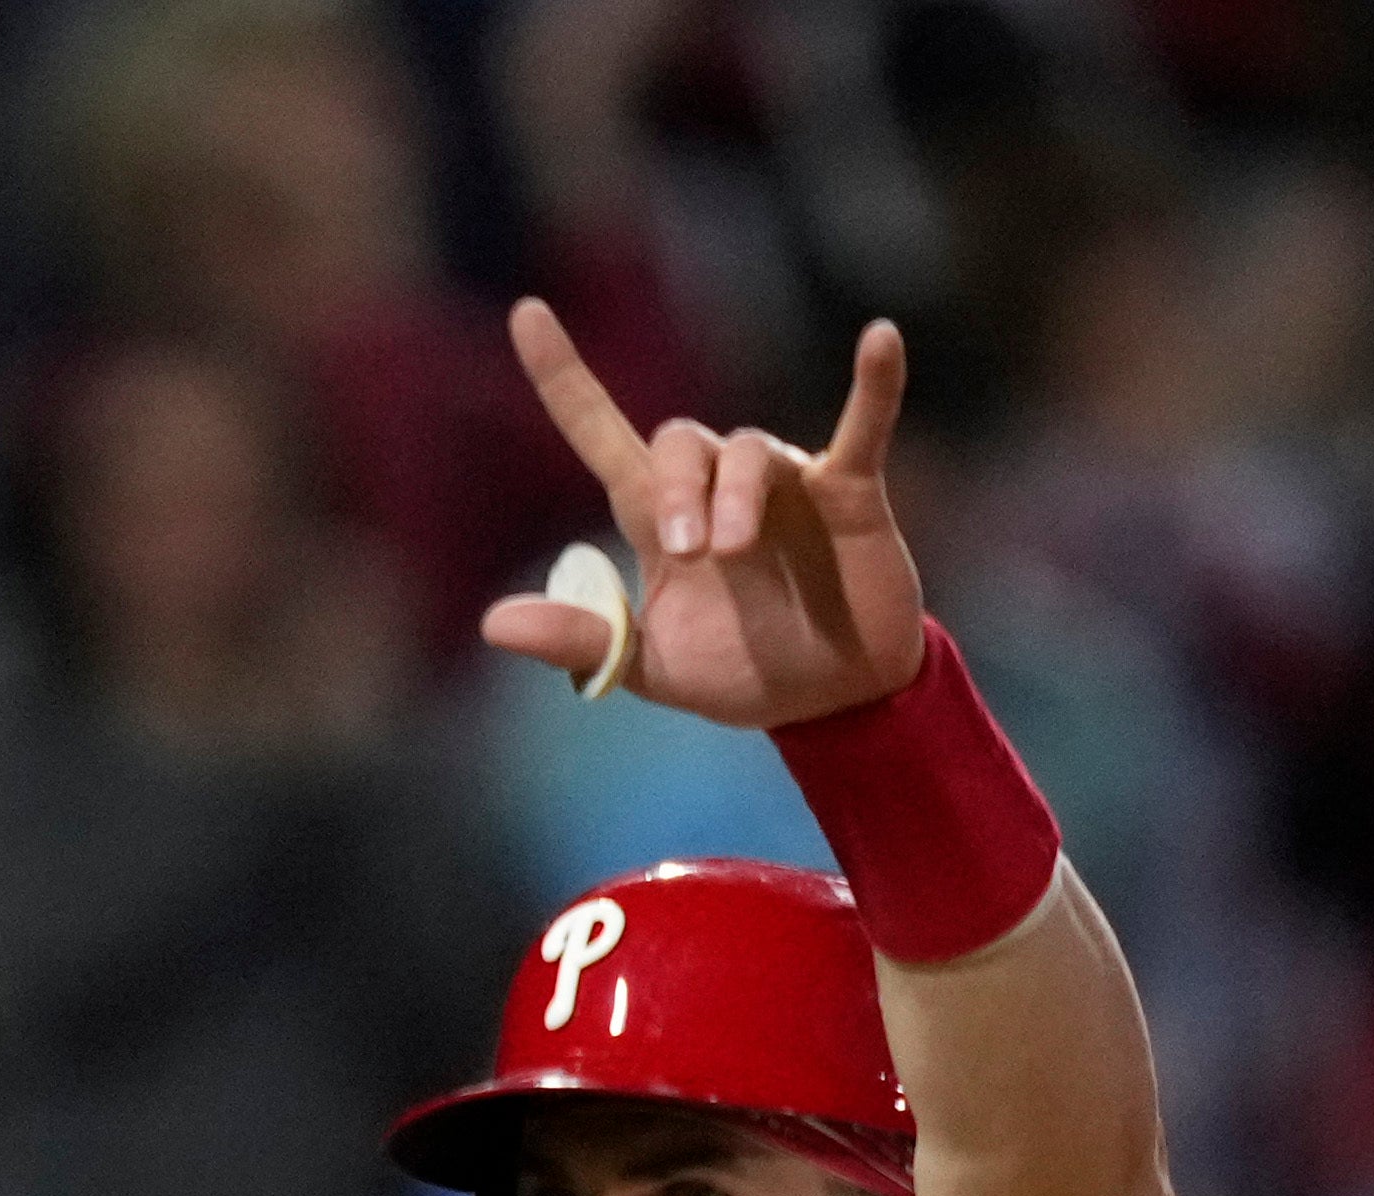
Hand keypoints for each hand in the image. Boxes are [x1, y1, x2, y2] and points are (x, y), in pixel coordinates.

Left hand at [486, 303, 929, 732]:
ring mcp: (785, 482)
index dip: (564, 379)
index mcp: (660, 518)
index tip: (526, 315)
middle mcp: (717, 485)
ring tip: (733, 551)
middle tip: (686, 551)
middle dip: (676, 490)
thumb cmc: (740, 672)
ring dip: (736, 494)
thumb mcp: (649, 668)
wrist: (831, 703)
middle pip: (679, 441)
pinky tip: (881, 340)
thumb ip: (583, 641)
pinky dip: (873, 386)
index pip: (600, 432)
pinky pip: (862, 425)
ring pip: (748, 450)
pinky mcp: (849, 492)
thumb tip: (492, 624)